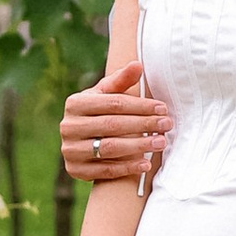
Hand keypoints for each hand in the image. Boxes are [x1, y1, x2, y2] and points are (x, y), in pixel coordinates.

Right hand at [62, 61, 168, 188]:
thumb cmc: (99, 112)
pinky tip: (146, 164)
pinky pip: (105, 170)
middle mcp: (69, 126)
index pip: (113, 103)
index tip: (163, 108)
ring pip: (109, 148)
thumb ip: (121, 80)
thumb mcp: (106, 95)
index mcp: (75, 103)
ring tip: (161, 143)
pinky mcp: (74, 170)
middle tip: (167, 125)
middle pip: (112, 125)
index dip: (140, 106)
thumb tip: (138, 64)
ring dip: (138, 146)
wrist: (81, 142)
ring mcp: (70, 150)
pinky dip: (127, 168)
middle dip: (143, 124)